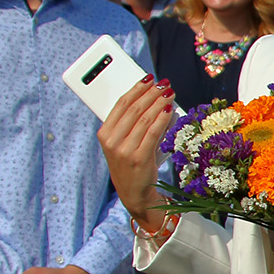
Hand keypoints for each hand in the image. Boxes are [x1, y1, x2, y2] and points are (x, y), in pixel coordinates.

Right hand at [97, 77, 174, 229]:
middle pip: (133, 108)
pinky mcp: (138, 158)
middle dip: (150, 93)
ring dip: (158, 102)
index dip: (136, 88)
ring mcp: (124, 151)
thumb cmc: (132, 166)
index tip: (148, 78)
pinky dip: (161, 119)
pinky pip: (152, 133)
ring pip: (143, 118)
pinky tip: (168, 110)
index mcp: (104, 134)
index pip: (120, 104)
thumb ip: (132, 124)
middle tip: (163, 83)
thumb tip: (153, 99)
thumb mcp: (124, 144)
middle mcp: (111, 142)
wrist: (135, 195)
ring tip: (169, 93)